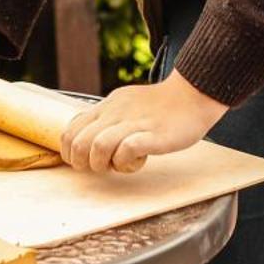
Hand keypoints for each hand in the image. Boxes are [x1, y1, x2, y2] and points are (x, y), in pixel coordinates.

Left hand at [60, 73, 227, 173]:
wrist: (192, 95)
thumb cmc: (160, 106)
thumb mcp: (125, 104)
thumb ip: (107, 119)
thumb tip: (90, 139)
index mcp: (107, 106)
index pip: (70, 130)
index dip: (70, 152)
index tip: (84, 162)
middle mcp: (115, 113)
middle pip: (78, 142)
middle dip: (83, 164)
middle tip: (100, 167)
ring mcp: (134, 123)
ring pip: (98, 146)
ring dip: (102, 164)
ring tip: (116, 166)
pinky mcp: (153, 135)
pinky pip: (127, 149)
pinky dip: (125, 162)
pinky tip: (134, 162)